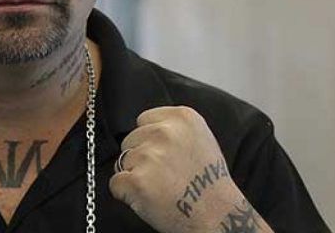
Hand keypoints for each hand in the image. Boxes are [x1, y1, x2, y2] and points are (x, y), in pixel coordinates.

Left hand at [109, 106, 253, 232]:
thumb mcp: (200, 139)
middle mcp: (165, 132)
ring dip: (135, 175)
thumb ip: (173, 128)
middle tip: (164, 175)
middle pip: (130, 139)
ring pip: (122, 161)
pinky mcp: (136, 181)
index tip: (163, 154)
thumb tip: (145, 128)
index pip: (143, 120)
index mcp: (182, 118)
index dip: (149, 139)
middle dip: (140, 157)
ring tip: (161, 187)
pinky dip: (126, 193)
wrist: (219, 217)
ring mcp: (149, 156)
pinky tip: (149, 198)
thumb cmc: (210, 183)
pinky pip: (116, 182)